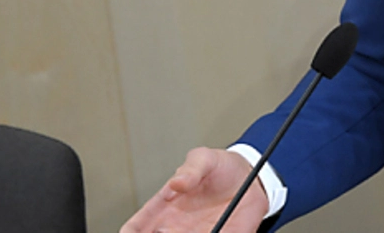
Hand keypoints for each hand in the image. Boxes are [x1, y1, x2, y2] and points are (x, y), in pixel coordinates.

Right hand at [121, 147, 269, 232]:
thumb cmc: (222, 167)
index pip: (135, 228)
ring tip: (194, 231)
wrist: (253, 178)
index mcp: (164, 208)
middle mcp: (176, 227)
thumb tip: (177, 182)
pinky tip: (213, 232)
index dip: (130, 232)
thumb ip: (192, 168)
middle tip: (167, 231)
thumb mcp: (205, 159)